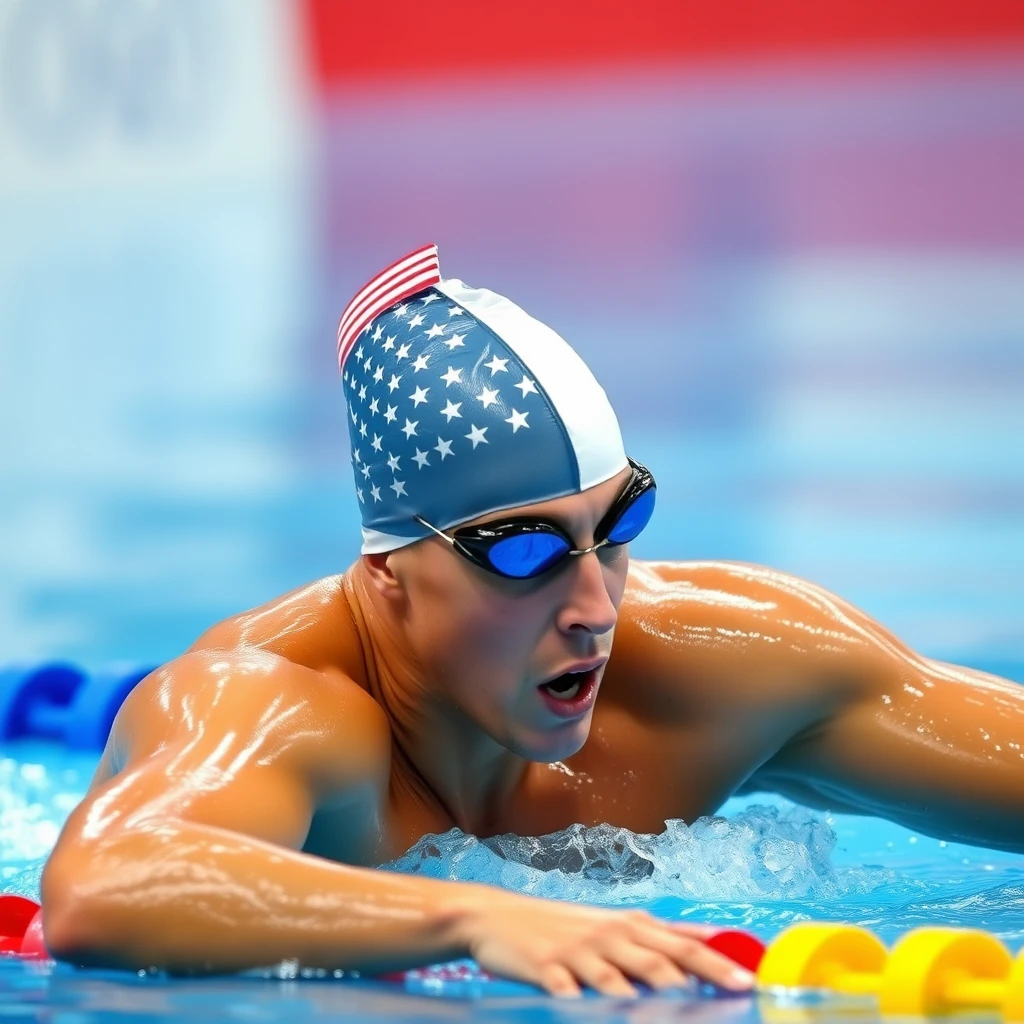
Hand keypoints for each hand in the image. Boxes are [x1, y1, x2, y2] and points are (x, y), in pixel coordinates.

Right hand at [454, 888, 755, 997]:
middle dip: (700, 973)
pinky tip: (588, 1009)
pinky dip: (581, 1000)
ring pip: (618, 974)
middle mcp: (609, 935)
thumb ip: (661, 936)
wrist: (494, 916)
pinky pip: (566, 988)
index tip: (751, 978)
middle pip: (662, 958)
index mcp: (629, 926)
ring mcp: (577, 952)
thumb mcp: (614, 924)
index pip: (684, 944)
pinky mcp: (545, 968)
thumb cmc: (562, 926)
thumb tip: (713, 941)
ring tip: (674, 1008)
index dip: (719, 960)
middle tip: (734, 989)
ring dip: (646, 991)